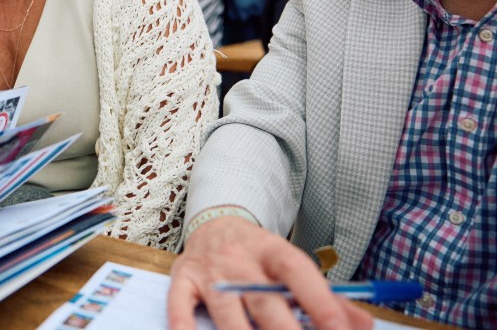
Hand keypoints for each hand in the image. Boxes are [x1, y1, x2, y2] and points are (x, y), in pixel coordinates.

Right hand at [167, 217, 372, 329]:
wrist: (213, 224)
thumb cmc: (258, 255)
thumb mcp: (290, 264)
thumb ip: (325, 296)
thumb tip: (362, 326)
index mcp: (272, 250)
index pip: (297, 272)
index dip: (319, 301)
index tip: (338, 329)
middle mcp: (240, 259)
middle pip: (264, 299)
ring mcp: (210, 270)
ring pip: (226, 309)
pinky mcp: (183, 279)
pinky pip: (180, 304)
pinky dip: (184, 325)